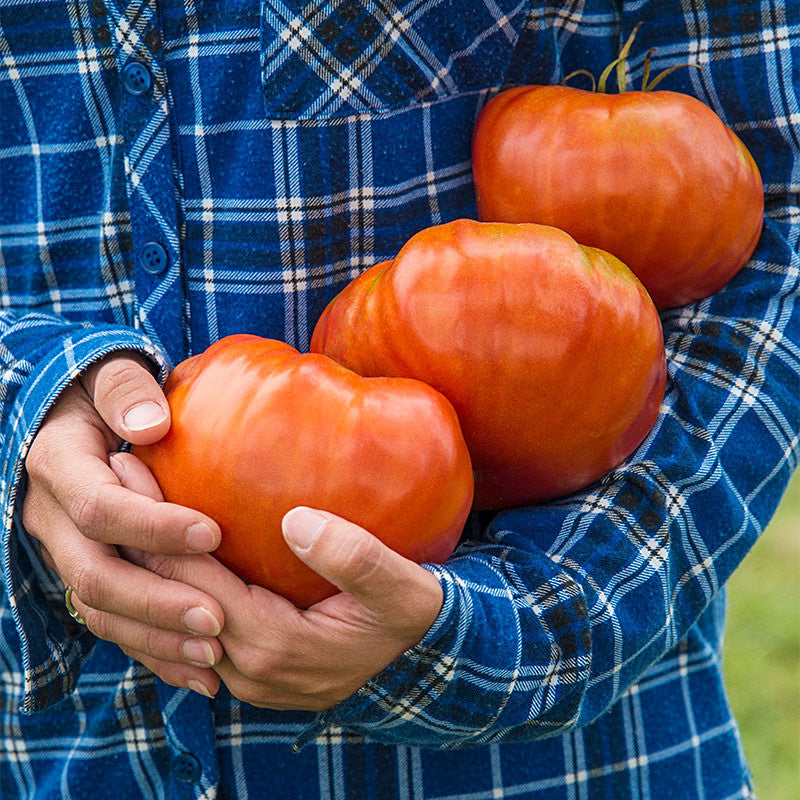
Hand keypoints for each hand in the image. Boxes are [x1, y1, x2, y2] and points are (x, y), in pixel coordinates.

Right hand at [22, 353, 225, 697]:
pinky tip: (200, 671)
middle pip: (95, 576)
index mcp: (59, 467)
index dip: (152, 526)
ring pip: (99, 612)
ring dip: (156, 638)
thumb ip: (124, 390)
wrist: (67, 417)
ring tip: (214, 654)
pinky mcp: (86, 572)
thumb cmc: (102, 391)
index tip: (213, 533)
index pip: (98, 508)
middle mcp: (52, 519)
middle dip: (157, 601)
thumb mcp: (108, 375)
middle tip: (217, 619)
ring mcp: (65, 552)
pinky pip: (111, 623)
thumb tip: (151, 422)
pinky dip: (152, 650)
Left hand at [113, 453, 444, 709]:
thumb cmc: (411, 615)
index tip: (131, 466)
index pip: (195, 581)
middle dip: (134, 535)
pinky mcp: (249, 668)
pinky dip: (167, 587)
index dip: (156, 523)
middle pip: (170, 598)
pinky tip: (157, 546)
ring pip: (171, 619)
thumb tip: (297, 521)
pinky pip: (189, 629)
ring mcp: (244, 674)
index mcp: (277, 644)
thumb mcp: (403, 587)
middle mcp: (247, 668)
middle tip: (114, 471)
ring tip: (120, 502)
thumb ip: (357, 558)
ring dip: (143, 561)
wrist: (421, 658)